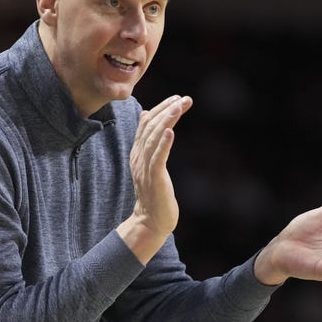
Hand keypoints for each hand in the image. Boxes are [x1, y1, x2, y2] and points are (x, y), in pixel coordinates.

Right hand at [117, 95, 192, 262]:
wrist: (150, 222)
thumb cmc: (154, 194)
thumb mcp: (150, 165)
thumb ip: (149, 143)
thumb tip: (147, 117)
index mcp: (137, 153)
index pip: (146, 125)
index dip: (160, 109)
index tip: (176, 99)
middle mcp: (139, 158)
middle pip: (150, 128)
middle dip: (166, 110)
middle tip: (183, 99)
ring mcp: (145, 168)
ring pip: (154, 139)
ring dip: (166, 120)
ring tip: (179, 106)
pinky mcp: (154, 180)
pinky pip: (158, 158)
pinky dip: (164, 144)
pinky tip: (171, 131)